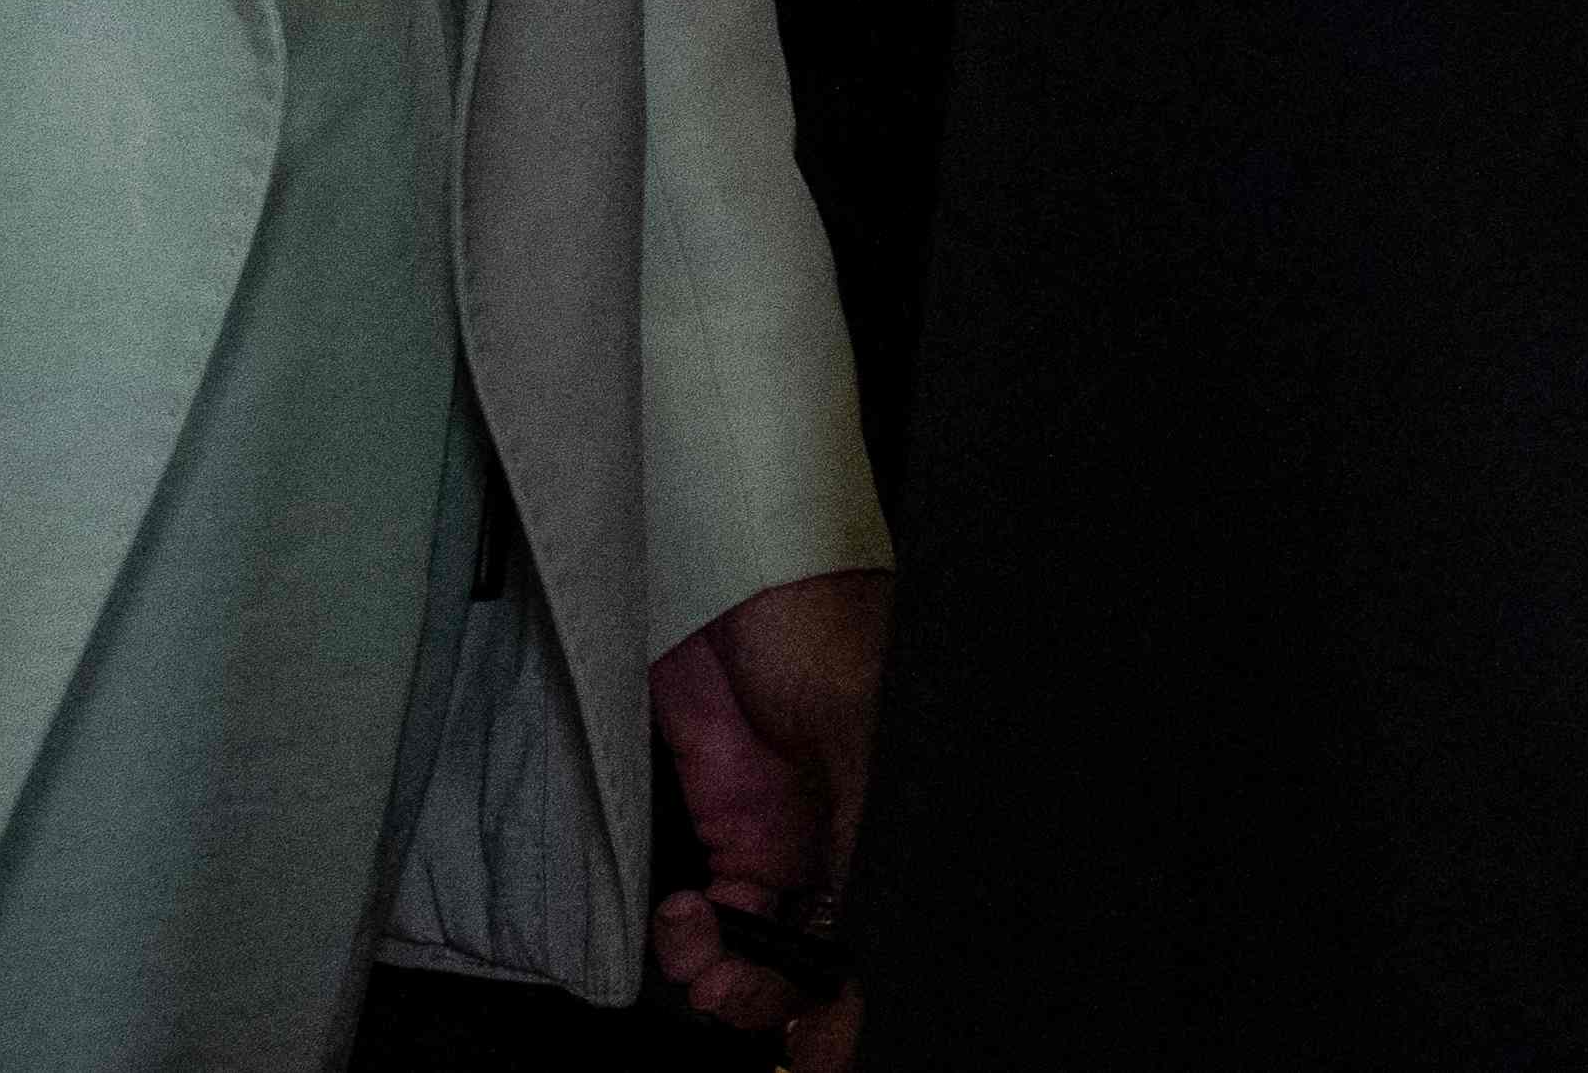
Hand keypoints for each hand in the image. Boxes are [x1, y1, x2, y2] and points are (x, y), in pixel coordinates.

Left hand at [648, 561, 883, 1058]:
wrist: (723, 563)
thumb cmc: (819, 616)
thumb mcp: (861, 730)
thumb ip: (864, 841)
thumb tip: (865, 953)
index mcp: (903, 815)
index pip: (887, 932)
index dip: (857, 1001)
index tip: (825, 1049)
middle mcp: (851, 837)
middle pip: (827, 957)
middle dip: (784, 1000)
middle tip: (745, 1004)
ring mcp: (786, 834)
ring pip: (764, 950)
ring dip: (728, 976)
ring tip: (700, 954)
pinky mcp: (724, 821)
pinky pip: (712, 914)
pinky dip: (692, 938)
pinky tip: (684, 920)